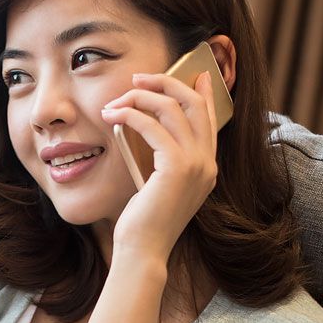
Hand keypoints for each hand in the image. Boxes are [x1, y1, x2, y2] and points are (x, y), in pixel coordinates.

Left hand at [102, 70, 217, 261]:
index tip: (195, 71)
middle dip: (167, 84)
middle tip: (139, 79)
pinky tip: (112, 116)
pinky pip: (153, 126)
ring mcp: (197, 165)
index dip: (202, 91)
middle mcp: (208, 163)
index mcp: (207, 167)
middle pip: (195, 104)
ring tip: (115, 102)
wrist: (143, 251)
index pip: (210, 119)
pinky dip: (131, 115)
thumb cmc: (144, 223)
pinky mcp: (177, 167)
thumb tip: (147, 129)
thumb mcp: (159, 185)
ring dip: (140, 98)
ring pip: (173, 109)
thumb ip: (164, 160)